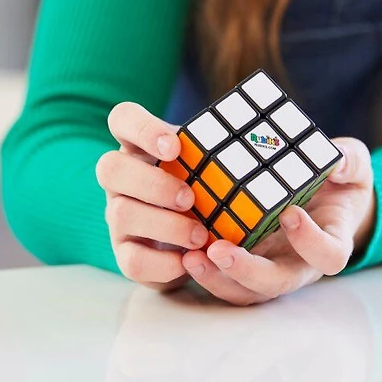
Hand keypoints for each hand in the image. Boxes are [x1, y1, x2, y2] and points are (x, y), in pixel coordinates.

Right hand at [96, 102, 207, 291]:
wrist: (200, 238)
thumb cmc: (209, 186)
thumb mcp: (215, 161)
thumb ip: (225, 148)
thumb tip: (272, 134)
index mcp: (141, 145)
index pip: (123, 118)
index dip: (142, 129)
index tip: (174, 146)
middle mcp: (122, 179)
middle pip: (110, 168)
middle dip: (151, 182)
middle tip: (189, 197)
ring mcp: (119, 216)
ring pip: (121, 214)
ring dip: (165, 225)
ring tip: (201, 234)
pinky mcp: (127, 254)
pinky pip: (131, 260)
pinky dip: (163, 262)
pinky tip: (190, 260)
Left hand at [181, 136, 375, 305]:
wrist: (329, 195)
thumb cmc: (342, 180)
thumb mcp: (353, 164)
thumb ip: (349, 161)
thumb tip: (336, 161)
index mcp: (332, 239)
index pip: (328, 255)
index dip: (310, 241)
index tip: (290, 213)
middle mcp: (300, 262)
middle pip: (276, 283)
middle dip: (246, 271)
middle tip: (219, 250)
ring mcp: (272, 264)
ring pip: (245, 290)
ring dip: (216, 278)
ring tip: (191, 256)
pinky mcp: (247, 259)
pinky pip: (225, 276)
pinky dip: (204, 268)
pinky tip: (183, 248)